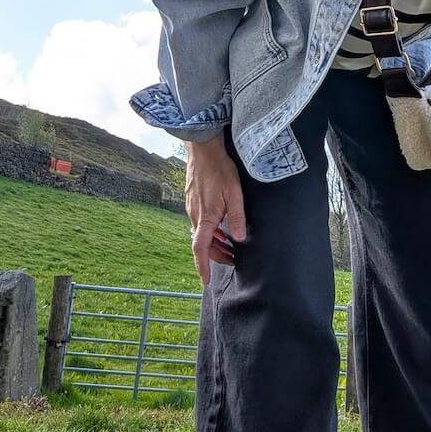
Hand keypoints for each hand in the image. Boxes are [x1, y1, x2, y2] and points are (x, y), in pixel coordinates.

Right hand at [185, 138, 246, 285]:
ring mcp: (192, 208)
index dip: (203, 266)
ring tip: (231, 247)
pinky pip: (200, 223)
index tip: (205, 281)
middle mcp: (194, 216)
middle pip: (203, 244)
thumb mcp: (234, 194)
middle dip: (216, 256)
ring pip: (202, 233)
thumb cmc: (220, 169)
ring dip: (215, 243)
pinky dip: (211, 231)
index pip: (200, 248)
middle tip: (233, 260)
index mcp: (205, 217)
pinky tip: (222, 229)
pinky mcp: (193, 201)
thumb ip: (237, 217)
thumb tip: (239, 238)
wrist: (203, 150)